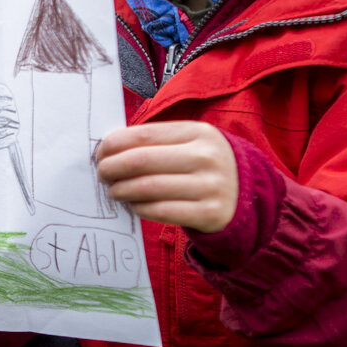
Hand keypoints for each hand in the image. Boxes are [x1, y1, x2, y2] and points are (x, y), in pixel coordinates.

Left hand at [96, 121, 238, 233]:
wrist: (246, 195)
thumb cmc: (203, 166)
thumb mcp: (190, 144)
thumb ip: (156, 142)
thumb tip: (109, 148)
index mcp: (199, 132)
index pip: (144, 135)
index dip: (115, 144)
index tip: (100, 153)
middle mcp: (207, 157)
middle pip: (143, 161)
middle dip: (113, 168)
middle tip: (102, 174)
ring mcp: (211, 186)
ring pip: (150, 188)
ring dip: (123, 190)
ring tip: (113, 191)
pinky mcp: (210, 213)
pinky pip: (163, 211)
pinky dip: (141, 208)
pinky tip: (133, 205)